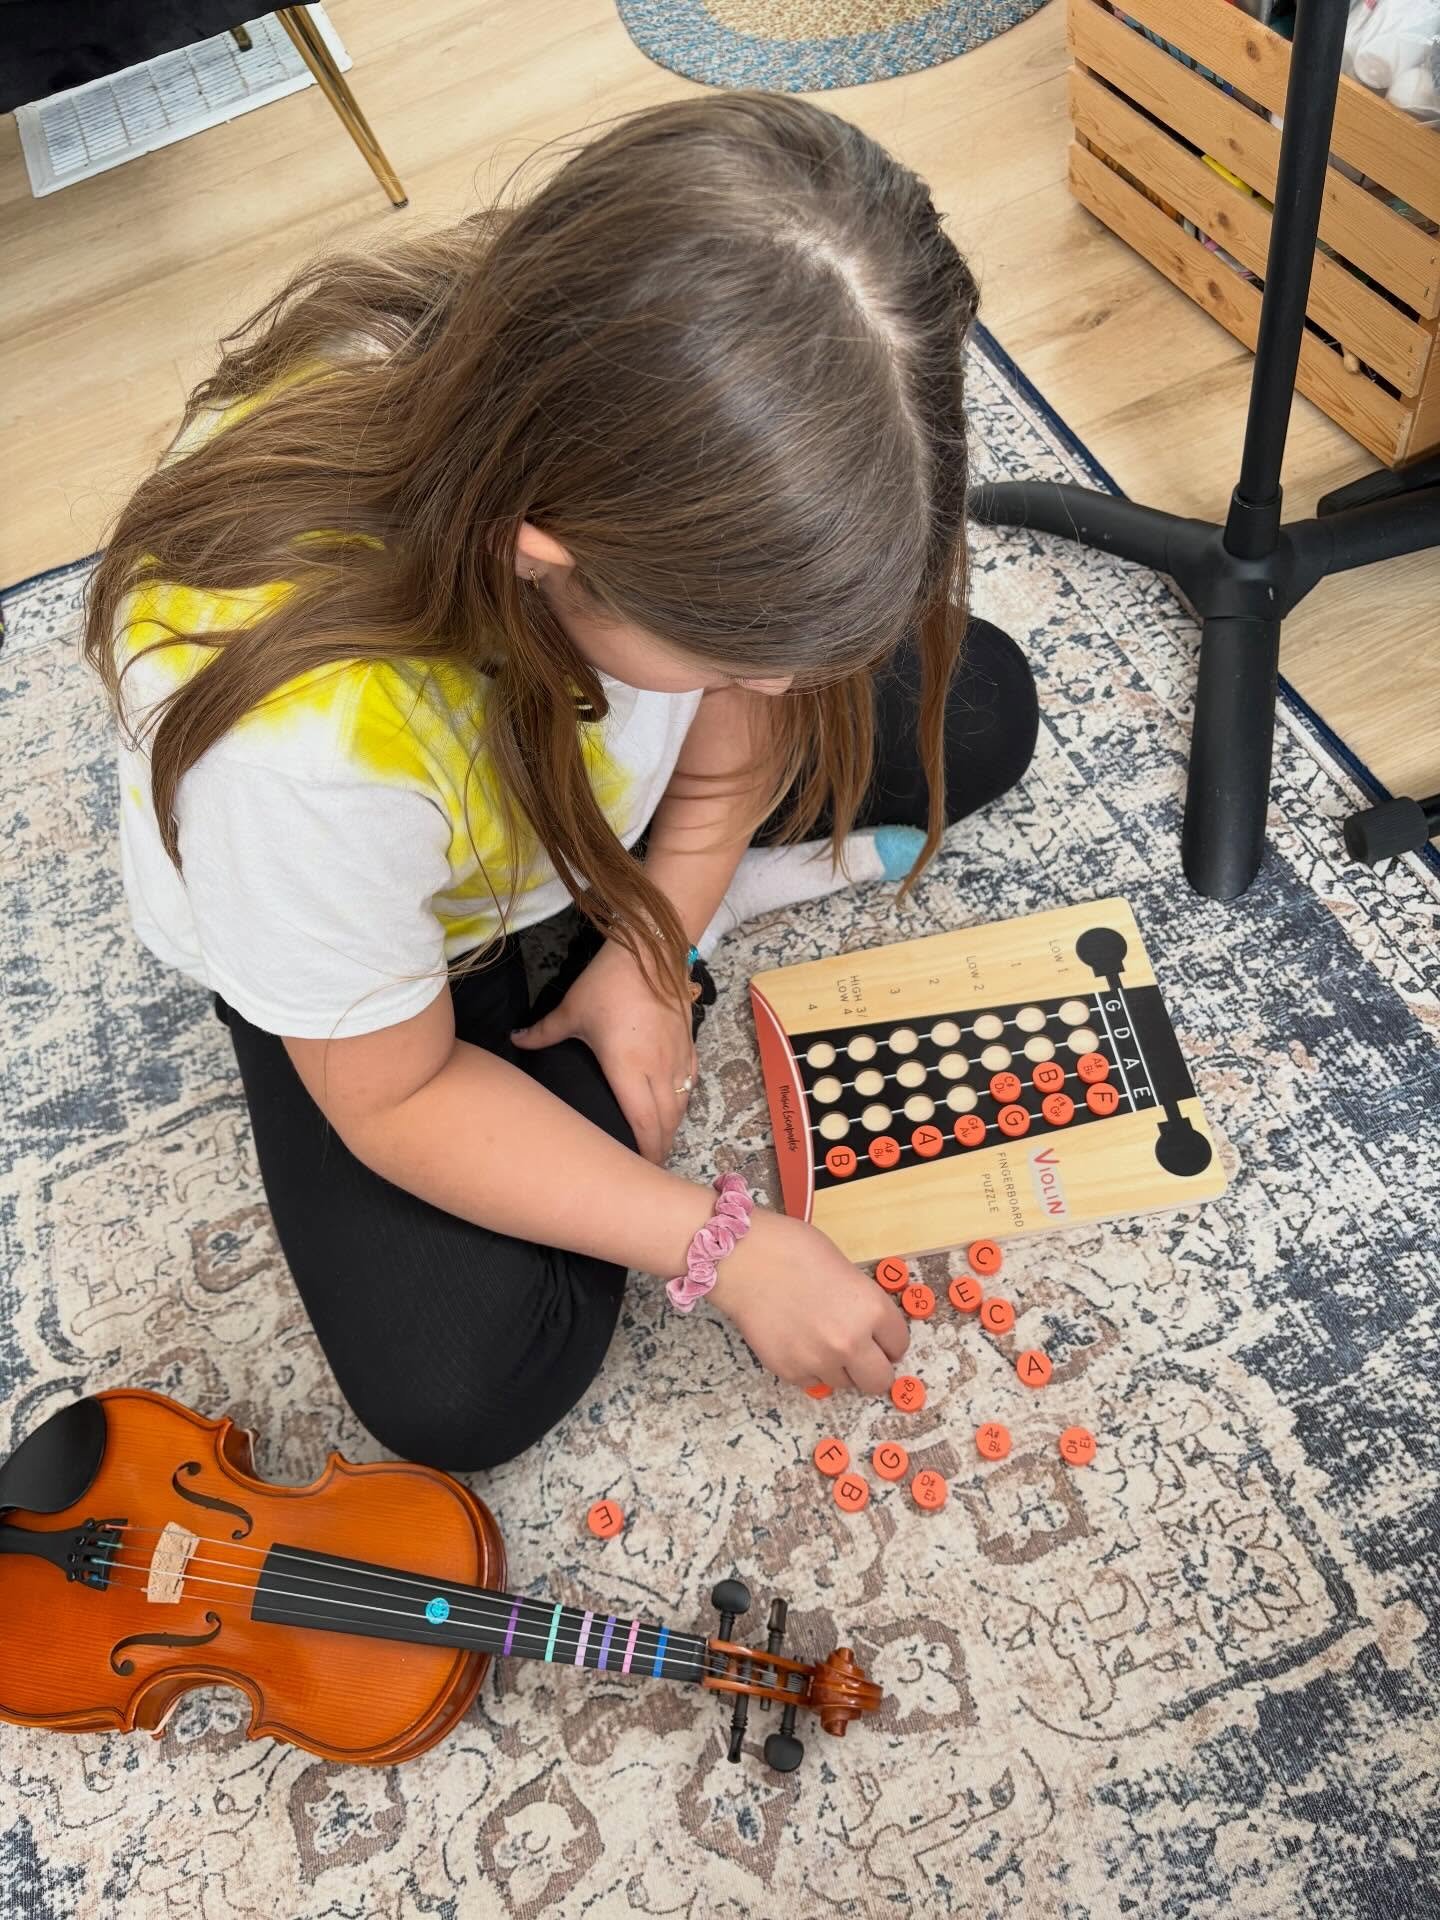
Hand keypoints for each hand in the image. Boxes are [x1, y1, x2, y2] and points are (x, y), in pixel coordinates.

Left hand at [512, 939, 695, 1164]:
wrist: (650, 950)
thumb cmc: (607, 983)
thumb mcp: (571, 1010)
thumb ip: (542, 1033)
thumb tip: (514, 1039)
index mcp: (629, 1069)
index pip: (643, 1123)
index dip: (645, 1150)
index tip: (640, 1168)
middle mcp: (659, 1069)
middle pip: (666, 1121)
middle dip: (660, 1147)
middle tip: (650, 1165)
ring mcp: (678, 1057)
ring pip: (681, 1104)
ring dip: (673, 1126)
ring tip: (661, 1141)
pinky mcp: (689, 1043)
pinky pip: (690, 1081)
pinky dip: (683, 1100)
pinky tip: (675, 1105)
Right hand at [709, 1208, 908, 1394]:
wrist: (743, 1258)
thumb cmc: (791, 1249)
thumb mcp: (844, 1268)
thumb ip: (862, 1303)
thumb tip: (870, 1328)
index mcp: (871, 1309)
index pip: (899, 1344)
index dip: (889, 1340)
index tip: (882, 1340)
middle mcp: (850, 1341)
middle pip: (879, 1380)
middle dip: (873, 1369)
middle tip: (861, 1356)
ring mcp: (819, 1360)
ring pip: (844, 1383)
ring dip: (838, 1367)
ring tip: (818, 1338)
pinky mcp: (790, 1371)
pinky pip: (812, 1381)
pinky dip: (809, 1367)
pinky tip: (797, 1339)